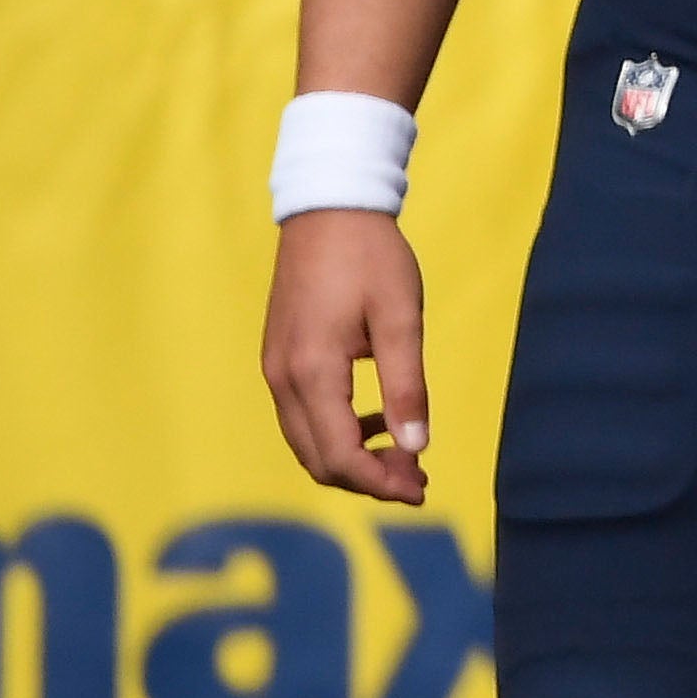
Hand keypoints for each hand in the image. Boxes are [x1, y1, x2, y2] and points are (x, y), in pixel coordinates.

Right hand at [261, 208, 432, 504]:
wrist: (329, 208)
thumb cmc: (371, 257)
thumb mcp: (400, 318)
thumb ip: (406, 385)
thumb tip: (417, 446)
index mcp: (312, 372)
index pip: (339, 455)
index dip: (379, 482)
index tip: (421, 488)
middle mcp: (283, 379)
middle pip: (317, 459)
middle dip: (367, 479)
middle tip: (418, 478)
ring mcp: (275, 369)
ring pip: (307, 442)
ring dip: (352, 458)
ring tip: (404, 453)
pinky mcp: (280, 359)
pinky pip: (303, 417)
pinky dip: (337, 432)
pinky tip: (378, 419)